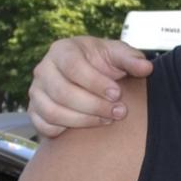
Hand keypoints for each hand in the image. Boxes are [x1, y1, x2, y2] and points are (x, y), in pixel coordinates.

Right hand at [29, 36, 153, 137]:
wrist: (89, 76)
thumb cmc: (102, 62)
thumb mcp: (118, 54)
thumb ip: (132, 59)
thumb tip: (146, 68)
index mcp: (62, 50)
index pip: (73, 67)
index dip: (96, 83)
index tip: (117, 94)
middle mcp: (44, 69)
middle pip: (62, 92)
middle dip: (93, 105)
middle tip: (119, 112)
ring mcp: (36, 91)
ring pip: (53, 112)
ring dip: (83, 120)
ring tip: (108, 120)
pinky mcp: (35, 111)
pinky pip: (44, 126)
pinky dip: (64, 130)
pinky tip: (87, 126)